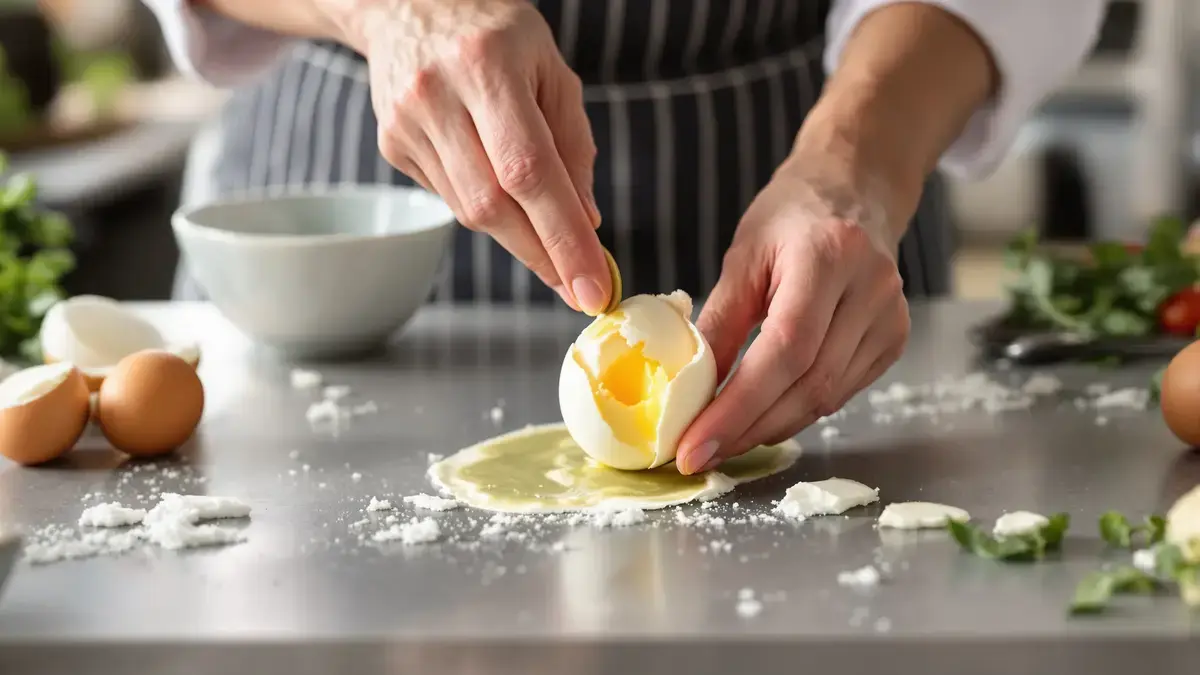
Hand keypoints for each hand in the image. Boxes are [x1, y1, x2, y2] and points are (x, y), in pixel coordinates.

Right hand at [335, 0, 609, 312]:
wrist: (407, 2)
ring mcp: (406, 122)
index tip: (592, 287)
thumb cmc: (495, 33)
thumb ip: (572, 144)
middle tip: (579, 286)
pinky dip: (485, 206)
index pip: (529, 171)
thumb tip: (586, 222)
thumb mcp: (551, 68)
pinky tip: (495, 182)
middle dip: (543, 254)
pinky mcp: (390, 144)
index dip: (562, 237)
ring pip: (469, 210)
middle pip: (493, 205)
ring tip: (548, 238)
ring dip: (518, 236)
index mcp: (488, 65)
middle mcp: (438, 93)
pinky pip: (449, 197)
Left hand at [675, 153, 914, 474]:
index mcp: (828, 256)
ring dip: (769, 427)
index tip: (693, 446)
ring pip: (826, 398)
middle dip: (747, 428)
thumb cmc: (791, 217)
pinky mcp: (895, 339)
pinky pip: (841, 392)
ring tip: (722, 440)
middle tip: (698, 454)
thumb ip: (719, 323)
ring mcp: (891, 316)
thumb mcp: (742, 258)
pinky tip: (763, 416)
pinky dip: (797, 411)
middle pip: (807, 384)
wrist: (854, 189)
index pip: (784, 351)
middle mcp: (870, 288)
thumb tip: (688, 391)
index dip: (737, 408)